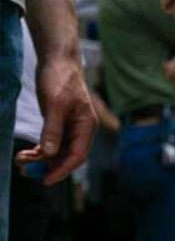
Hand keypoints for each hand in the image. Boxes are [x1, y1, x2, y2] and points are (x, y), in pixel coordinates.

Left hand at [15, 55, 96, 184]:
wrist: (58, 59)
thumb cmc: (60, 79)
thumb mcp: (55, 104)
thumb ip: (52, 130)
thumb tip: (49, 155)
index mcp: (86, 127)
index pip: (77, 156)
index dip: (62, 170)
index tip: (45, 180)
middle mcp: (81, 130)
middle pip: (67, 157)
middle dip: (48, 166)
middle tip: (26, 170)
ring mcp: (71, 127)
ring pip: (58, 151)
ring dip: (41, 159)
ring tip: (21, 160)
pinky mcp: (60, 123)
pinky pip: (52, 142)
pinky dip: (40, 150)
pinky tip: (28, 152)